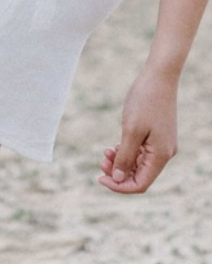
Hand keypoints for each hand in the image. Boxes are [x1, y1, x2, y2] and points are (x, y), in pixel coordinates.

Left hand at [99, 67, 178, 194]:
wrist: (158, 77)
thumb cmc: (145, 101)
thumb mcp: (131, 132)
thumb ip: (125, 158)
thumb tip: (118, 179)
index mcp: (161, 155)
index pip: (140, 184)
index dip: (119, 186)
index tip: (100, 178)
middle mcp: (164, 154)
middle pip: (139, 176)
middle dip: (117, 173)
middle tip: (100, 161)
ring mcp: (161, 145)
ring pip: (138, 165)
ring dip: (119, 163)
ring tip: (105, 152)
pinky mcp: (156, 137)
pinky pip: (139, 154)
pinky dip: (125, 153)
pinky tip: (113, 146)